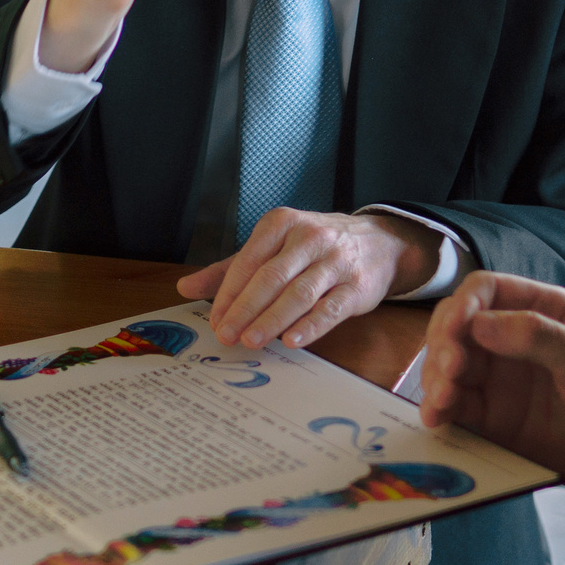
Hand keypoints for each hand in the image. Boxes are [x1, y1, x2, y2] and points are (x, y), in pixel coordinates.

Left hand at [177, 209, 438, 348]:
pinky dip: (309, 326)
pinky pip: (329, 308)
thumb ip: (229, 269)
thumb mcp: (272, 247)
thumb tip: (185, 287)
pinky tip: (291, 340)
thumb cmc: (314, 248)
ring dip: (272, 320)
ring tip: (251, 341)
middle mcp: (309, 237)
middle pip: (270, 278)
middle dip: (245, 309)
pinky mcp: (356, 286)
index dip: (229, 294)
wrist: (378, 243)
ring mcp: (335, 262)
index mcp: (281, 223)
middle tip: (226, 335)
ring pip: (298, 294)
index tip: (215, 321)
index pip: (248, 262)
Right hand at [419, 272, 564, 500]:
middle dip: (443, 344)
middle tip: (449, 371)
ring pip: (448, 367)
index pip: (484, 292)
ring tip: (441, 402)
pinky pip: (456, 408)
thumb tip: (478, 325)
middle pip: (456, 327)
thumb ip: (538, 337)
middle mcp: (510, 340)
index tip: (456, 330)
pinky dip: (439, 410)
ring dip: (435, 379)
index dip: (462, 305)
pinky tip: (435, 418)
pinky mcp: (493, 418)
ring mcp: (499, 380)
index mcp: (539, 310)